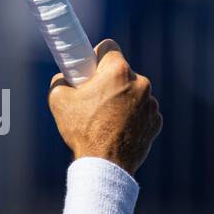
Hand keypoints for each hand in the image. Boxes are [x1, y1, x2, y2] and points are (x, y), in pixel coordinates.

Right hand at [48, 39, 161, 173]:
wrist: (105, 165)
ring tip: (103, 119)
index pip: (108, 47)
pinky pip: (141, 110)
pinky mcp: (156, 122)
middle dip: (107, 81)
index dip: (95, 56)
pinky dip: (131, 115)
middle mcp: (140, 83)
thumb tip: (67, 76)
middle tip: (92, 98)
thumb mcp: (58, 98)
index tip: (89, 70)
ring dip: (120, 99)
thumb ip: (62, 79)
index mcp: (118, 72)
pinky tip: (116, 129)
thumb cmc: (81, 130)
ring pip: (132, 91)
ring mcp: (151, 104)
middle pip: (121, 71)